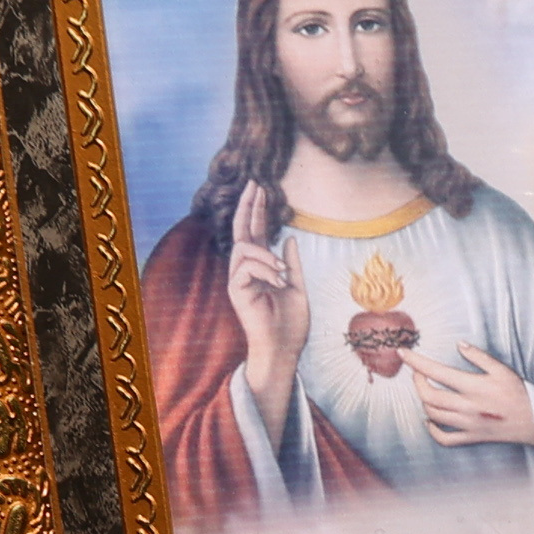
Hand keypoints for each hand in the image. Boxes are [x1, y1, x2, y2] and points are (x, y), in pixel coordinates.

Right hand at [226, 181, 305, 412]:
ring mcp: (238, 279)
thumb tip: (289, 237)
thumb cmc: (290, 323)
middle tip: (255, 184)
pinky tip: (277, 282)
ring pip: (244, 248)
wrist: (284, 348)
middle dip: (248, 206)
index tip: (260, 188)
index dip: (257, 209)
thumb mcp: (297, 287)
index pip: (256, 232)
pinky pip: (245, 267)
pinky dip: (265, 269)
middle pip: (242, 231)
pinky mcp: (236, 290)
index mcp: (261, 267)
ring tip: (282, 273)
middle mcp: (246, 269)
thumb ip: (292, 263)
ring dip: (266, 255)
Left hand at [409, 341, 533, 446]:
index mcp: (473, 386)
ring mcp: (467, 425)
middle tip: (418, 374)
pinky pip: (445, 438)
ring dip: (424, 402)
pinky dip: (433, 430)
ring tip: (427, 391)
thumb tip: (458, 345)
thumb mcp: (502, 369)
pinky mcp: (471, 437)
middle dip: (417, 382)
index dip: (415, 362)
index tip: (402, 353)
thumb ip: (479, 356)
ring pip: (433, 415)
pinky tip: (431, 420)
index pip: (435, 372)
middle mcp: (467, 407)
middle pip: (428, 396)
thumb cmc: (520, 393)